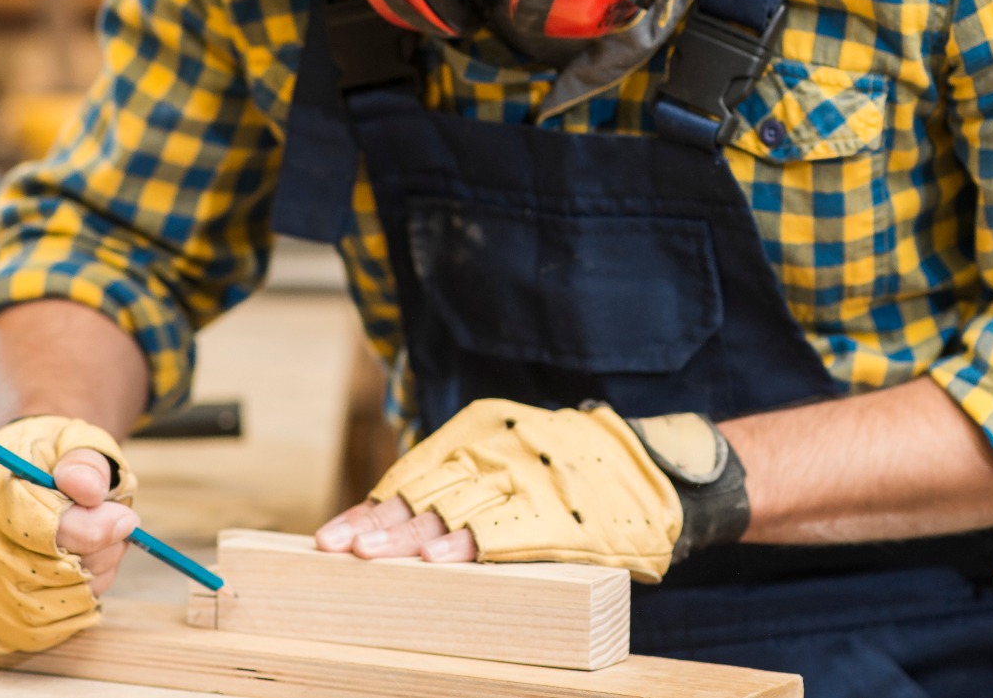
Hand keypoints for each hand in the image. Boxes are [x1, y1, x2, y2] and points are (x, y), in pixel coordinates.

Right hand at [0, 416, 138, 653]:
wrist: (27, 471)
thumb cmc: (55, 456)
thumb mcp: (74, 440)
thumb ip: (85, 461)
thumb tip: (90, 492)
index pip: (34, 524)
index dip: (89, 529)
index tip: (126, 520)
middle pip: (41, 570)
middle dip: (97, 553)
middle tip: (122, 526)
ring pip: (46, 604)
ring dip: (91, 579)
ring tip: (103, 545)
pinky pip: (42, 628)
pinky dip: (76, 604)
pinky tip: (84, 572)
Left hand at [315, 399, 729, 582]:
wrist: (658, 473)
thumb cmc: (578, 472)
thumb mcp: (518, 453)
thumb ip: (469, 476)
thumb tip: (402, 522)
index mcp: (484, 431)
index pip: (413, 473)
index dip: (371, 507)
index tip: (334, 535)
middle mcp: (499, 451)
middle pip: (423, 493)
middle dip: (377, 525)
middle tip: (337, 548)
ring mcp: (527, 482)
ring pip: (453, 512)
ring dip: (407, 540)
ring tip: (369, 557)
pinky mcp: (555, 514)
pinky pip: (500, 533)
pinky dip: (464, 548)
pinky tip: (434, 561)